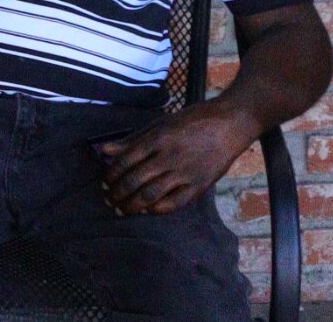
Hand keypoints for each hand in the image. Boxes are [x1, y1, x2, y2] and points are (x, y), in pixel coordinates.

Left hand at [97, 102, 255, 216]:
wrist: (228, 125)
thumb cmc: (191, 122)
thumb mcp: (159, 124)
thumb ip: (132, 139)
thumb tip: (104, 150)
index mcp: (157, 139)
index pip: (126, 161)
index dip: (111, 175)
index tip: (104, 183)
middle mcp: (168, 156)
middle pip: (135, 180)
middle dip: (117, 193)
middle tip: (108, 199)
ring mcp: (185, 172)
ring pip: (151, 194)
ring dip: (132, 205)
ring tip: (122, 210)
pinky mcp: (200, 185)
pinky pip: (175, 202)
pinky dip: (158, 209)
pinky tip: (147, 211)